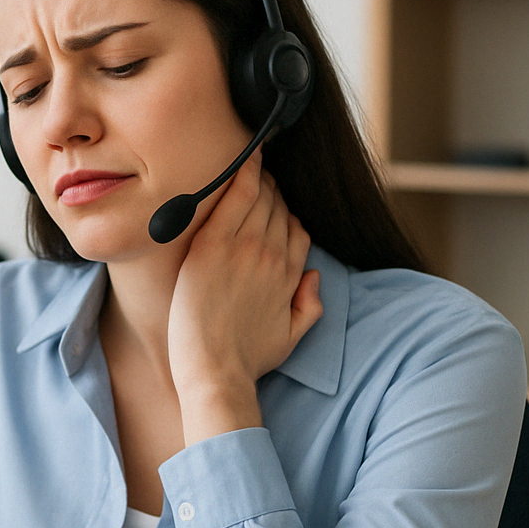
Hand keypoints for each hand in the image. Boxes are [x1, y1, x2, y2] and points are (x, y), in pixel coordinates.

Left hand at [168, 149, 322, 444]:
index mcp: (291, 276)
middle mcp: (273, 257)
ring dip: (259, 177)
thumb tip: (315, 277)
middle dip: (271, 192)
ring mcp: (245, 249)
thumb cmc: (246, 361)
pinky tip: (244, 155)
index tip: (272, 205)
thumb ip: (309, 306)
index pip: (296, 230)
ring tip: (250, 158)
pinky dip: (242, 172)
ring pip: (261, 198)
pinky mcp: (214, 246)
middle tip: (257, 176)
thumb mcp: (290, 338)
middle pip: (279, 209)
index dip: (285, 214)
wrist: (215, 372)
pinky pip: (235, 197)